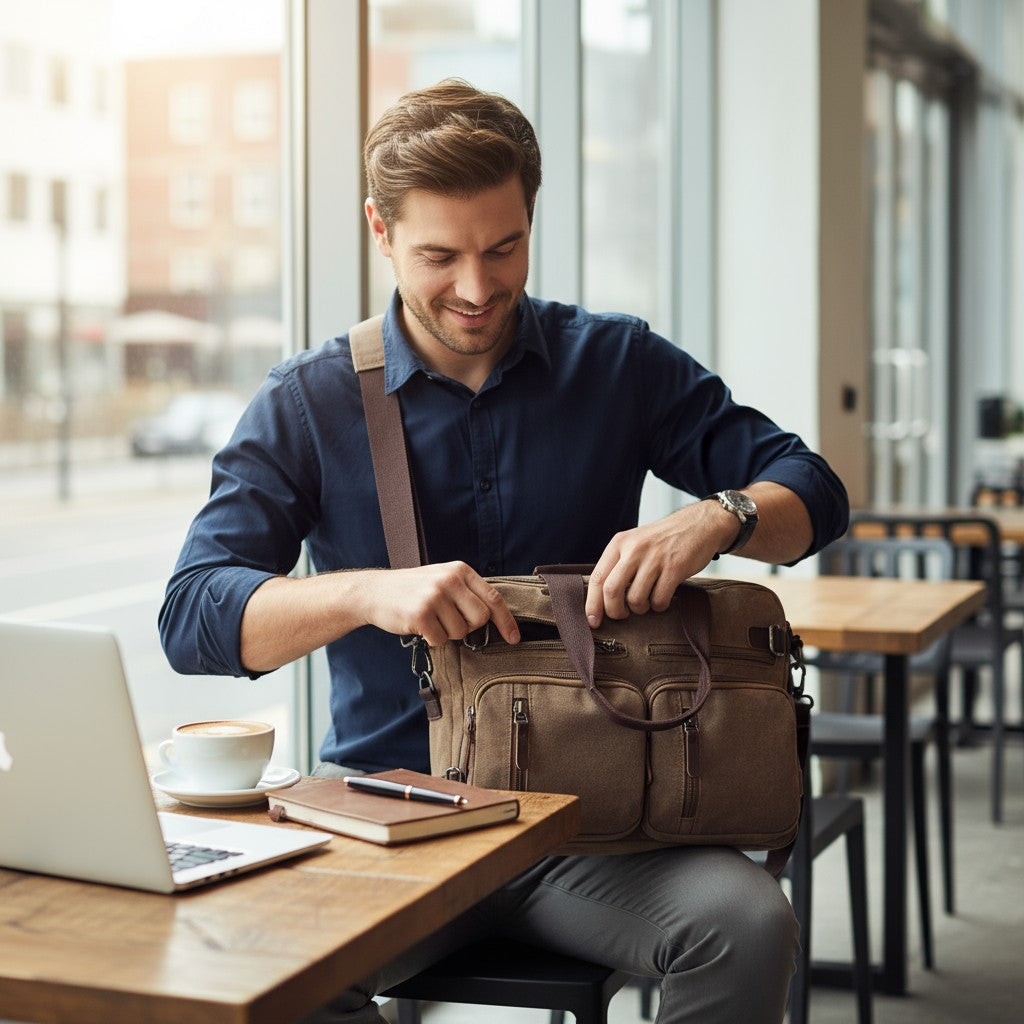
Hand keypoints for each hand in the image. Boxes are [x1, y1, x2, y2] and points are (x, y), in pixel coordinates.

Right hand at [362, 562, 520, 647]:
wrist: (375, 591)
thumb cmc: (413, 589)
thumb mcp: (443, 579)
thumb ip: (467, 592)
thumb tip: (496, 616)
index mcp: (460, 570)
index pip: (493, 598)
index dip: (506, 621)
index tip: (514, 638)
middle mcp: (449, 580)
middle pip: (480, 618)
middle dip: (468, 627)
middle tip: (449, 621)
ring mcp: (435, 596)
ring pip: (460, 632)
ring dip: (447, 633)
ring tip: (430, 619)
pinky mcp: (421, 614)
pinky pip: (440, 640)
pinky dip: (431, 639)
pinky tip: (419, 625)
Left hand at [584, 504, 725, 627]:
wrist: (698, 524)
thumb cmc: (663, 540)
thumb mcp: (634, 543)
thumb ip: (617, 564)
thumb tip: (600, 598)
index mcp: (619, 543)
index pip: (597, 578)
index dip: (592, 604)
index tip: (593, 621)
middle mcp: (634, 549)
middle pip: (611, 591)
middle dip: (614, 611)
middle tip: (622, 615)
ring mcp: (654, 558)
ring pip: (635, 599)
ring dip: (640, 609)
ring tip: (646, 603)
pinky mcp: (674, 568)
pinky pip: (659, 600)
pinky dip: (659, 606)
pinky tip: (662, 599)